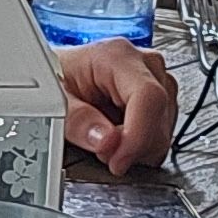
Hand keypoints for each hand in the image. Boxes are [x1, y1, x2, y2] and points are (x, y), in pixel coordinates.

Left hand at [57, 37, 176, 171]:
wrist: (59, 75)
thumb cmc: (57, 79)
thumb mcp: (53, 100)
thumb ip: (77, 121)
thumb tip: (106, 141)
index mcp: (117, 56)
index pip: (148, 96)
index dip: (137, 136)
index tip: (117, 161)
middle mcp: (144, 65)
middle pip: (159, 118)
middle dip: (131, 148)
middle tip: (100, 152)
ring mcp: (158, 82)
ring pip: (164, 131)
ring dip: (136, 149)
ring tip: (106, 140)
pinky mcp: (162, 100)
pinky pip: (162, 135)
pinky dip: (140, 147)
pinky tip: (119, 138)